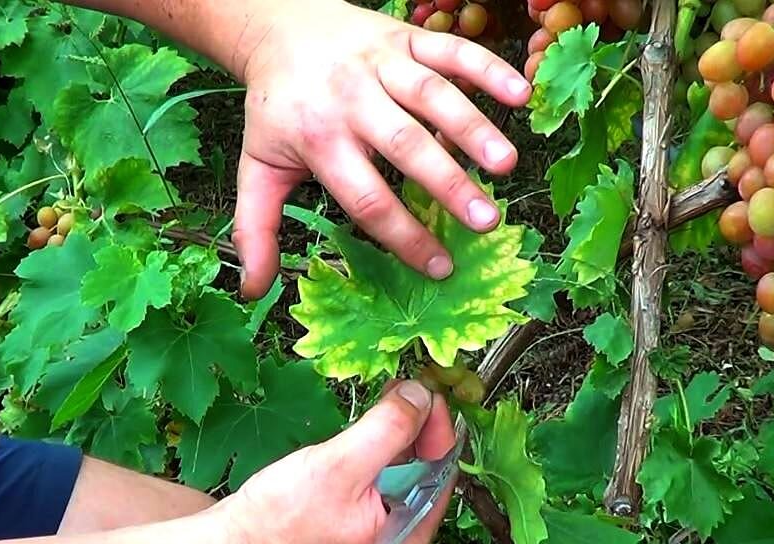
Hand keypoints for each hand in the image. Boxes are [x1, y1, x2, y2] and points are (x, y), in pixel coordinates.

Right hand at [208, 380, 455, 543]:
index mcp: (408, 540)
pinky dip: (376, 450)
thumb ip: (388, 428)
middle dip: (415, 428)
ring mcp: (376, 534)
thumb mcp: (340, 464)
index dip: (437, 427)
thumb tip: (422, 395)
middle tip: (406, 387)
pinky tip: (367, 427)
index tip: (428, 390)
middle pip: (423, 472)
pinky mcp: (355, 522)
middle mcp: (399, 542)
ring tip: (388, 398)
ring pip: (399, 473)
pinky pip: (378, 480)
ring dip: (395, 435)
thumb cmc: (277, 521)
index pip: (440, 472)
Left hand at [228, 0, 532, 298]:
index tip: (439, 266)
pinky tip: (519, 95)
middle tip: (485, 221)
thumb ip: (256, 228)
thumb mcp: (256, 166)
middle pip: (404, 146)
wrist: (277, 24)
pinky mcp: (405, 37)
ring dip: (473, 129)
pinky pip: (449, 51)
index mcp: (318, 138)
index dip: (403, 235)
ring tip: (506, 166)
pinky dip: (486, 69)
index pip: (366, 196)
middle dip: (447, 184)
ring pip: (433, 96)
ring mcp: (381, 63)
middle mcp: (351, 99)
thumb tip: (253, 288)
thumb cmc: (277, 107)